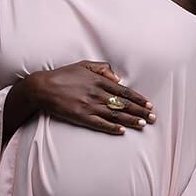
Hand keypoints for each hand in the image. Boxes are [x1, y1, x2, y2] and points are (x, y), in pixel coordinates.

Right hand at [31, 61, 154, 134]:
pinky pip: (100, 123)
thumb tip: (118, 78)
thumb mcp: (84, 65)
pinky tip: (122, 131)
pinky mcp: (81, 117)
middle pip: (123, 104)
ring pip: (115, 114)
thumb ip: (103, 69)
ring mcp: (89, 106)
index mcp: (99, 81)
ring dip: (130, 120)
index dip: (138, 98)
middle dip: (140, 111)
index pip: (124, 91)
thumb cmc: (64, 75)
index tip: (149, 104)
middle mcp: (97, 94)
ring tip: (143, 125)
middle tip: (152, 118)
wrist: (43, 87)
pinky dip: (112, 127)